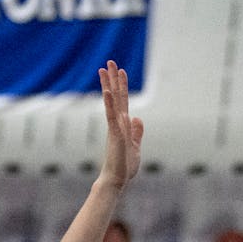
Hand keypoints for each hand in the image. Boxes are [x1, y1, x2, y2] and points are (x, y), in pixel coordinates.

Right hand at [98, 61, 142, 190]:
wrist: (117, 180)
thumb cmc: (125, 166)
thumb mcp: (135, 146)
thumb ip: (136, 132)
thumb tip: (137, 118)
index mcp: (122, 124)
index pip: (122, 100)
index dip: (122, 85)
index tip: (120, 70)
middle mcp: (117, 122)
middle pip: (115, 96)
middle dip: (113, 78)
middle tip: (109, 61)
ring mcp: (115, 127)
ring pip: (112, 102)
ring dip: (108, 85)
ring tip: (105, 69)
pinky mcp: (115, 135)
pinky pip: (111, 116)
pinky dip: (109, 104)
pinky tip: (107, 92)